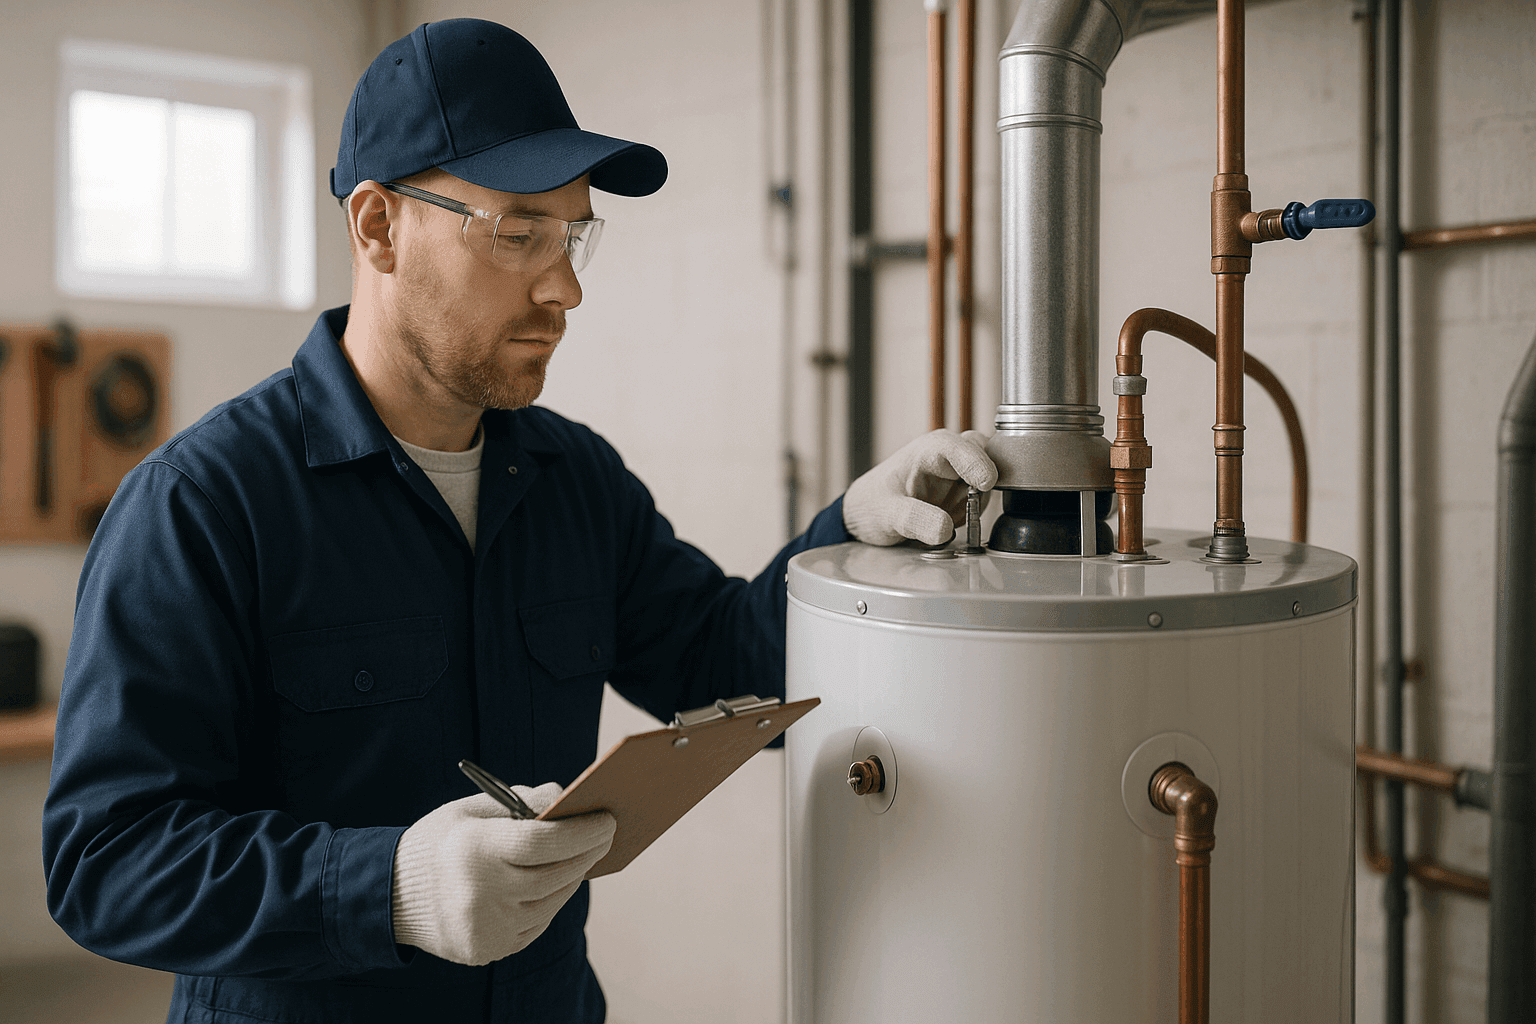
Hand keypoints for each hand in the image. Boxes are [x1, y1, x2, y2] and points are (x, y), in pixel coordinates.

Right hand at [390, 783, 614, 966]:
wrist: (390, 896)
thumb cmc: (439, 842)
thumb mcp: (472, 809)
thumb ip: (521, 801)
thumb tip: (568, 800)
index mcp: (475, 850)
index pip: (544, 841)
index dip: (583, 831)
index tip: (607, 819)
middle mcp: (481, 893)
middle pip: (556, 873)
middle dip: (589, 851)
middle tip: (606, 834)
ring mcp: (486, 927)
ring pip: (553, 900)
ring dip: (574, 876)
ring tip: (584, 855)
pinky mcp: (489, 949)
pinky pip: (537, 922)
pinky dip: (552, 900)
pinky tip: (557, 881)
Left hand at [843, 429, 996, 545]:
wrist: (867, 515)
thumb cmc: (872, 505)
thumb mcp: (887, 514)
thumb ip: (914, 520)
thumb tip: (945, 529)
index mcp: (926, 451)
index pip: (958, 447)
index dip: (976, 462)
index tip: (986, 482)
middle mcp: (946, 457)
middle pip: (983, 453)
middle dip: (988, 476)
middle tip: (976, 501)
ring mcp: (957, 474)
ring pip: (988, 477)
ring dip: (980, 500)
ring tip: (954, 518)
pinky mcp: (963, 492)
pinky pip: (983, 499)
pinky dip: (977, 512)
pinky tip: (955, 521)